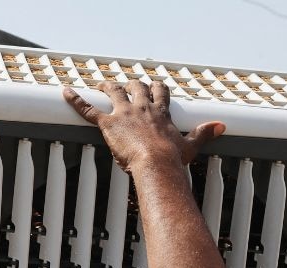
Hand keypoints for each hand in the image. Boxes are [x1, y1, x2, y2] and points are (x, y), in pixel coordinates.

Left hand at [63, 80, 224, 172]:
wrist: (157, 164)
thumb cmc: (172, 159)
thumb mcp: (190, 145)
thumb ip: (204, 134)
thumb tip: (221, 127)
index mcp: (160, 113)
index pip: (159, 92)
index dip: (155, 88)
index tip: (153, 85)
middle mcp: (142, 108)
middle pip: (136, 87)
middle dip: (131, 84)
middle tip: (125, 84)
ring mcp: (124, 114)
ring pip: (114, 92)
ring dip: (107, 86)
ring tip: (101, 84)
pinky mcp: (108, 123)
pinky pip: (88, 109)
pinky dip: (75, 101)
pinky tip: (66, 92)